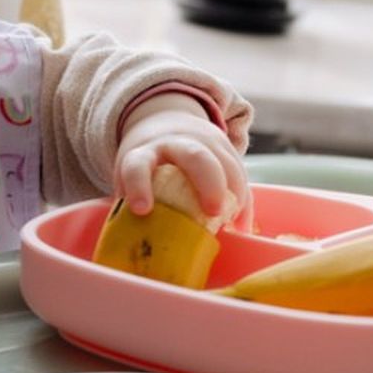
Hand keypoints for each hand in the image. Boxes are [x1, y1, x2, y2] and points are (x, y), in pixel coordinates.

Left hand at [114, 93, 252, 230]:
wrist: (165, 122)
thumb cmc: (145, 164)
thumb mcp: (129, 179)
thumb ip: (131, 208)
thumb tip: (134, 250)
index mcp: (143, 152)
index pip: (137, 166)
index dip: (139, 186)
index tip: (142, 210)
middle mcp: (174, 143)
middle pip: (195, 156)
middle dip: (209, 184)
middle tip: (213, 213)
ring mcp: (203, 141)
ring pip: (225, 162)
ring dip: (233, 194)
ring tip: (231, 223)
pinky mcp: (224, 146)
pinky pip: (239, 171)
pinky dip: (243, 199)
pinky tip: (241, 224)